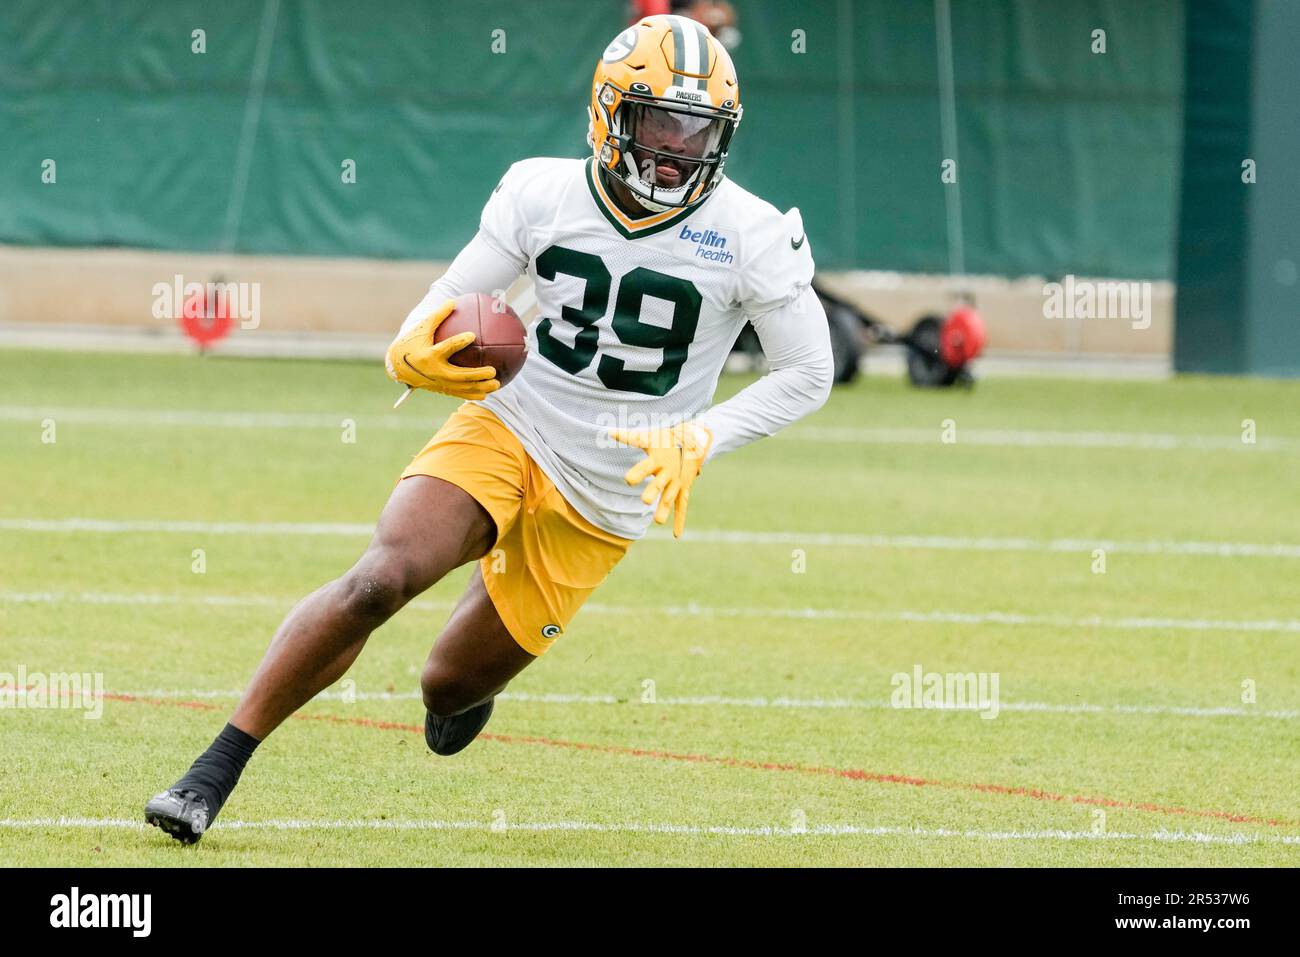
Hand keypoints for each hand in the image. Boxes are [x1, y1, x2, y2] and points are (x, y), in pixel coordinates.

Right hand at [385, 299, 499, 400]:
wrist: (398, 366)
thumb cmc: (412, 343)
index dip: (458, 341)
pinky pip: (458, 393)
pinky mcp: (440, 389)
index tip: (472, 335)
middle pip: (459, 375)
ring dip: (480, 387)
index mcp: (429, 355)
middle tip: (492, 370)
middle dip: (477, 375)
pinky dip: (472, 394)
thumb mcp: (422, 328)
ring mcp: (438, 383)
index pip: (446, 347)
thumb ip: (438, 316)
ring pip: (462, 388)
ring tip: (497, 385)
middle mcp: (435, 371)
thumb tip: (453, 301)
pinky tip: (486, 394)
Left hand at [608, 422, 711, 537]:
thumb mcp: (650, 436)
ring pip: (671, 497)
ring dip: (665, 509)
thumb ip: (629, 437)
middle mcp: (668, 472)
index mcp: (658, 460)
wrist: (695, 440)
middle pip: (659, 483)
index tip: (627, 480)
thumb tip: (608, 431)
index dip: (637, 473)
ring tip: (658, 521)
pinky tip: (676, 535)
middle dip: (652, 492)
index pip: (646, 466)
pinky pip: (682, 506)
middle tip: (644, 501)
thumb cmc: (666, 439)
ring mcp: (677, 482)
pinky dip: (680, 520)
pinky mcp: (684, 489)